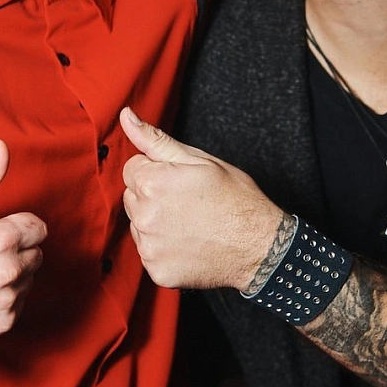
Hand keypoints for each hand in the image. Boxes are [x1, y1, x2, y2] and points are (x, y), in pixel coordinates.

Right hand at [0, 139, 46, 342]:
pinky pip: (18, 305)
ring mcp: (6, 299)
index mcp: (2, 238)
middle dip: (16, 250)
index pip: (38, 229)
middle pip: (35, 254)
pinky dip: (4, 299)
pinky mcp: (2, 322)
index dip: (18, 227)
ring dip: (12, 275)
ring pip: (28, 280)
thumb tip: (2, 148)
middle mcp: (8, 271)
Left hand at [119, 108, 284, 291]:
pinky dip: (164, 249)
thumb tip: (126, 116)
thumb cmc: (235, 199)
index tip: (180, 181)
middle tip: (187, 202)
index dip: (157, 171)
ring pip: (138, 225)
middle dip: (153, 196)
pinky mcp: (157, 270)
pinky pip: (149, 253)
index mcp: (152, 183)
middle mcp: (144, 216)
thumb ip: (156, 140)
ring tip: (189, 224)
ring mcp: (149, 246)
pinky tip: (188, 244)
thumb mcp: (200, 160)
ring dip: (156, 222)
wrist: (261, 246)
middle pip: (132, 197)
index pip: (132, 168)